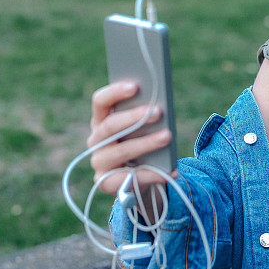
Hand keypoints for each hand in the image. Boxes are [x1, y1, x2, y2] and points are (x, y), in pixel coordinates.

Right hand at [87, 82, 176, 198]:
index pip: (100, 102)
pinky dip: (154, 174)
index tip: (136, 86)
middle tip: (158, 111)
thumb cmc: (140, 145)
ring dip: (146, 143)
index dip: (115, 92)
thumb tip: (159, 104)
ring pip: (121, 151)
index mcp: (100, 120)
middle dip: (135, 117)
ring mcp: (99, 162)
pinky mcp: (106, 183)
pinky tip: (173, 170)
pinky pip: (130, 178)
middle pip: (110, 126)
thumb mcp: (141, 129)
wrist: (138, 179)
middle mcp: (96, 140)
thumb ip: (143, 116)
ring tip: (168, 136)